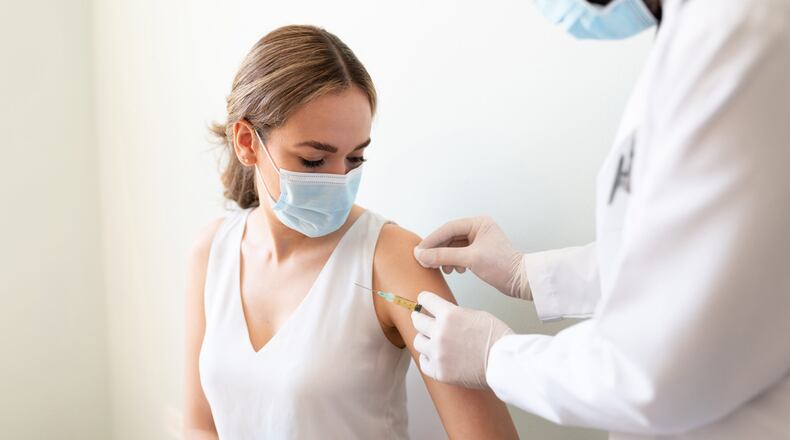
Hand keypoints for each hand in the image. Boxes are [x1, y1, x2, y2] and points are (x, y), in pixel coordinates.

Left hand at [411, 291, 513, 388]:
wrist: (504, 363)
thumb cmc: (497, 338)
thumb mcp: (476, 315)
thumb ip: (455, 315)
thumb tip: (444, 316)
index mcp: (449, 315)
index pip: (426, 300)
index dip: (424, 299)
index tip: (422, 300)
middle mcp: (439, 333)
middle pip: (417, 321)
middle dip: (420, 318)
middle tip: (420, 319)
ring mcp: (438, 353)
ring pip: (418, 342)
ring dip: (424, 339)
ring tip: (430, 340)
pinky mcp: (439, 372)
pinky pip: (423, 362)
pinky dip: (428, 358)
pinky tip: (434, 357)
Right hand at [413, 216, 530, 299]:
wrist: (521, 281)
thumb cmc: (502, 266)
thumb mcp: (470, 259)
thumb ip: (443, 256)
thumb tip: (421, 254)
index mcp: (478, 223)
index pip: (448, 229)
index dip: (432, 240)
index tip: (419, 251)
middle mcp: (478, 229)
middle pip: (449, 237)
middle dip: (437, 251)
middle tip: (424, 261)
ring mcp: (478, 241)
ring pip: (453, 247)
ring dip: (444, 257)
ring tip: (442, 268)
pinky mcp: (479, 253)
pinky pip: (459, 254)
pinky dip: (452, 262)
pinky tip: (454, 270)